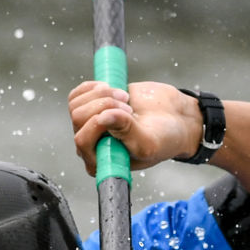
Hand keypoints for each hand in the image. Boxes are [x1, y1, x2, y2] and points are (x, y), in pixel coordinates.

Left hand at [68, 80, 201, 175]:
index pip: (82, 141)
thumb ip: (127, 132)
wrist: (174, 119)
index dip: (99, 123)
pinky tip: (112, 89)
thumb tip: (104, 117)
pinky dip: (94, 87)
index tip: (126, 115)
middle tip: (129, 107)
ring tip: (125, 98)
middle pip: (77, 117)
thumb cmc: (164, 138)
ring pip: (75, 104)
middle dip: (104, 105)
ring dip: (102, 94)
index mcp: (101, 162)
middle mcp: (92, 144)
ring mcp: (90, 125)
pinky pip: (77, 94)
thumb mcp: (149, 142)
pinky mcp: (92, 106)